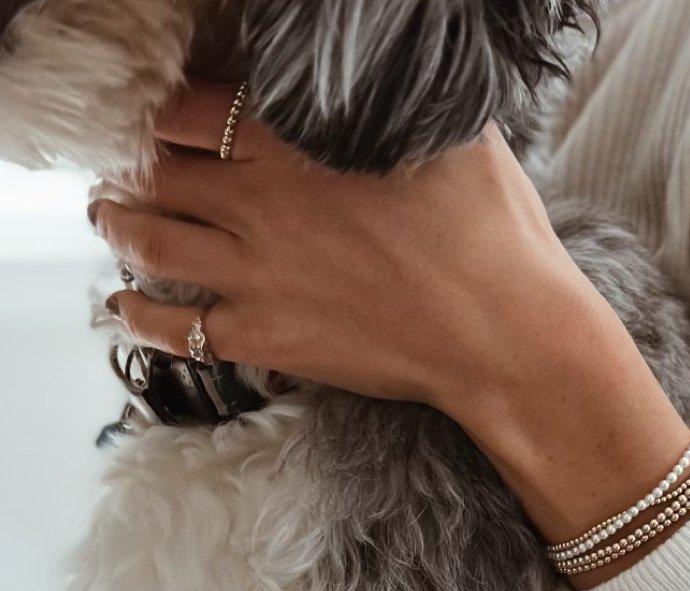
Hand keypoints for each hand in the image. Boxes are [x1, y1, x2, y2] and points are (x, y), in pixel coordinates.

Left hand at [92, 82, 689, 585]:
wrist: (503, 337)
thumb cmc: (492, 238)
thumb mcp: (455, 136)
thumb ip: (397, 101)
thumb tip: (387, 79)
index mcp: (296, 144)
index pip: (191, 108)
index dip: (168, 110)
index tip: (170, 119)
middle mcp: (259, 204)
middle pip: (155, 170)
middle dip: (131, 163)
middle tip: (127, 166)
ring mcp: (256, 276)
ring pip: (148, 241)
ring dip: (118, 224)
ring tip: (112, 218)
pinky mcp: (266, 338)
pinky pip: (175, 328)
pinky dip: (140, 313)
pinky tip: (126, 304)